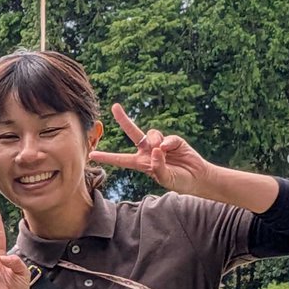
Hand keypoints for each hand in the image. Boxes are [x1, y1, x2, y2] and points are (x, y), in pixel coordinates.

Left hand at [89, 103, 211, 194]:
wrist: (196, 178)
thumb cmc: (178, 181)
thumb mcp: (166, 179)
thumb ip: (158, 167)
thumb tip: (156, 150)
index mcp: (141, 163)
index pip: (121, 159)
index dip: (107, 157)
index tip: (91, 155)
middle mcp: (147, 151)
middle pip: (133, 133)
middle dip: (123, 119)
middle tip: (115, 107)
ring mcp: (160, 144)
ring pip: (151, 134)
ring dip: (155, 141)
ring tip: (162, 152)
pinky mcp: (173, 140)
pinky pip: (166, 137)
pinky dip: (167, 143)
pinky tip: (170, 149)